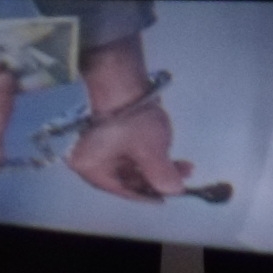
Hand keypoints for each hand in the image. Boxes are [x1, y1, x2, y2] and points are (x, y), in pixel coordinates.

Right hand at [69, 104, 193, 202]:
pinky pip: (129, 148)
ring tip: (183, 163)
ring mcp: (97, 143)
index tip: (170, 194)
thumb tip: (174, 190)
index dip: (148, 194)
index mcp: (91, 168)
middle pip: (127, 176)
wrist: (121, 77)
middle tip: (183, 175)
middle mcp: (89, 159)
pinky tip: (168, 150)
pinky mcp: (107, 129)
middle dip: (157, 176)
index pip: (123, 190)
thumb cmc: (131, 120)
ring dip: (157, 164)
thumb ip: (163, 176)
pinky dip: (148, 151)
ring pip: (131, 161)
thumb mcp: (151, 152)